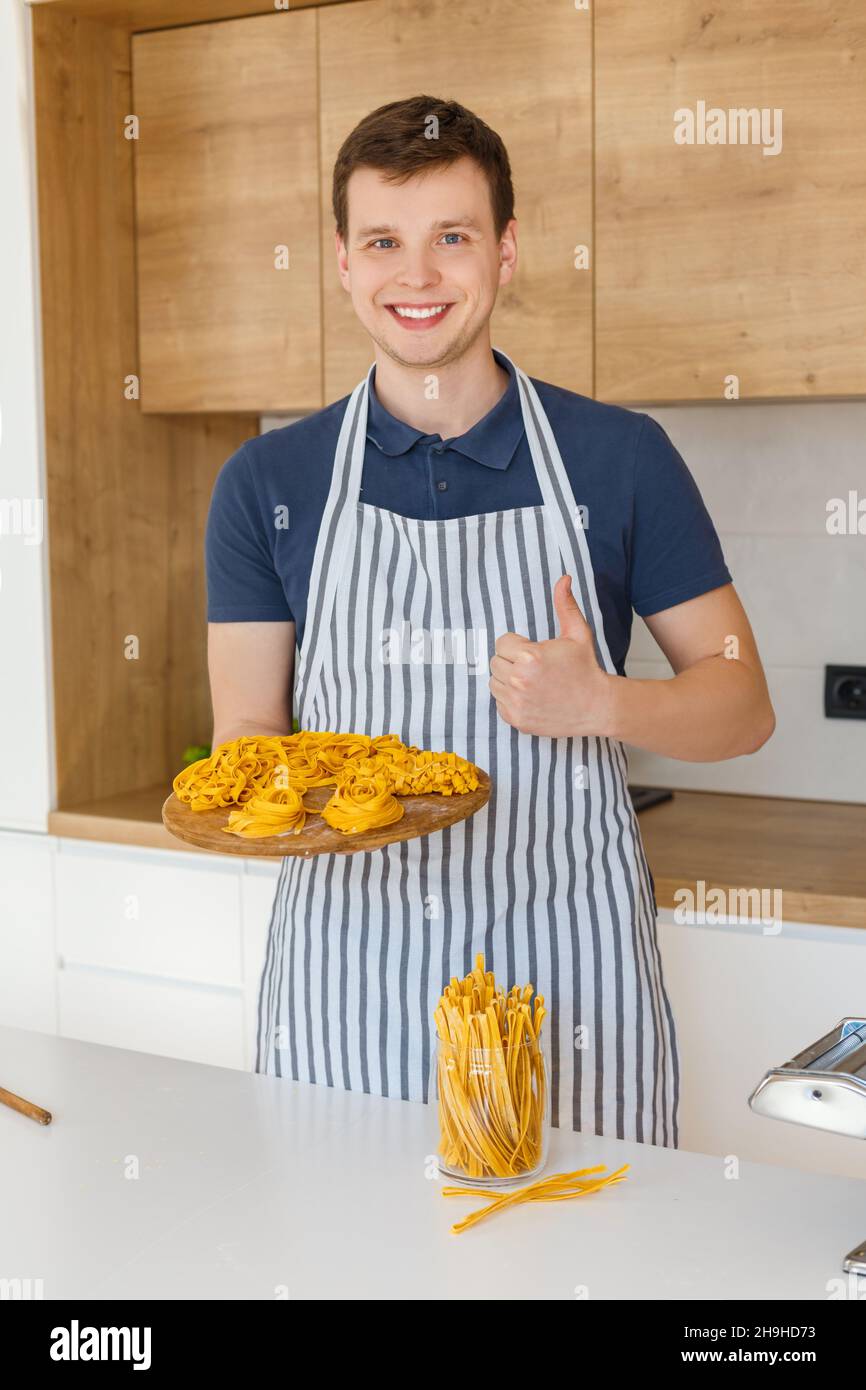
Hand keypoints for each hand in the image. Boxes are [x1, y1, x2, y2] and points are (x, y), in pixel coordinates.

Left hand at [489, 575, 614, 737]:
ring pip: (494, 683)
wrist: (597, 707)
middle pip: (495, 662)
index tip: (533, 651)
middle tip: (534, 667)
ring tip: (532, 681)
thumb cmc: (586, 668)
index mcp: (530, 657)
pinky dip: (511, 700)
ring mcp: (517, 703)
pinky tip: (532, 697)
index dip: (517, 645)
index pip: (502, 642)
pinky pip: (499, 703)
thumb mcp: (578, 634)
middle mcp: (519, 680)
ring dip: (508, 680)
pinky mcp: (516, 720)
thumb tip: (563, 578)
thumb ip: (565, 606)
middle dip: (511, 661)